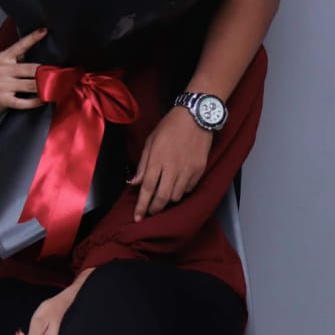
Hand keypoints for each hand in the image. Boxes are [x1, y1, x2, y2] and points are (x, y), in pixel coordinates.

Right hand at [0, 26, 47, 137]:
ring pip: (31, 85)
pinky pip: (24, 102)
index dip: (32, 38)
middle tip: (59, 73)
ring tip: (55, 86)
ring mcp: (2, 85)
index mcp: (4, 58)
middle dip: (46, 72)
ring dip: (45, 87)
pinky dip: (36, 102)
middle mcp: (1, 69)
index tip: (44, 30)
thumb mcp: (8, 65)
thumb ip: (20, 57)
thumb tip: (42, 47)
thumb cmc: (3, 81)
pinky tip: (43, 100)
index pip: (20, 46)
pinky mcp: (4, 100)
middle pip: (31, 69)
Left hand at [128, 105, 211, 219]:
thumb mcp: (151, 141)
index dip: (141, 205)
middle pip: (162, 198)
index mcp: (157, 160)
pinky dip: (181, 191)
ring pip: (176, 196)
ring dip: (167, 200)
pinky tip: (177, 184)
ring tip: (163, 195)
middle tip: (150, 211)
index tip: (137, 217)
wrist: (196, 116)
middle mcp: (173, 168)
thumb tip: (135, 182)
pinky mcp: (199, 170)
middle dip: (154, 209)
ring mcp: (188, 170)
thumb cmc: (170, 126)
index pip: (147, 189)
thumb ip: (143, 164)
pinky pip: (189, 189)